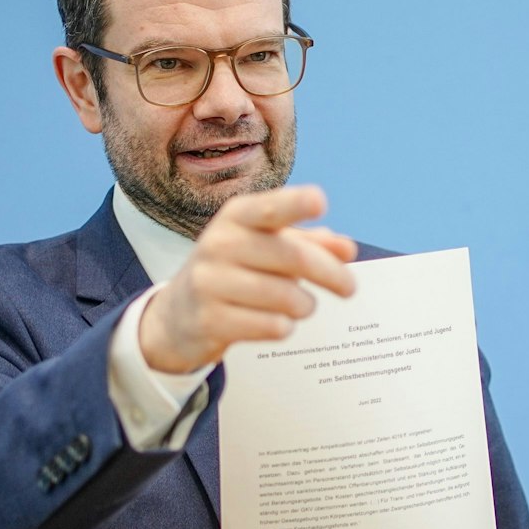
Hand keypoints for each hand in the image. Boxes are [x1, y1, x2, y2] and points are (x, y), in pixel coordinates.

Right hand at [138, 185, 357, 373]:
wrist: (179, 314)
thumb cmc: (237, 270)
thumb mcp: (268, 247)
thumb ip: (310, 244)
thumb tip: (346, 248)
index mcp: (237, 217)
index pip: (269, 208)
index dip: (295, 204)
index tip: (320, 202)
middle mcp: (219, 244)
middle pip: (293, 257)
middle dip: (331, 274)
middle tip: (350, 288)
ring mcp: (209, 282)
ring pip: (286, 296)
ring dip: (305, 305)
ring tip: (302, 306)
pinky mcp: (209, 320)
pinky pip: (270, 326)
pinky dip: (284, 327)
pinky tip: (277, 323)